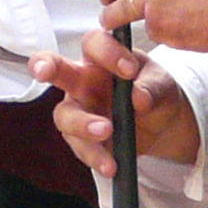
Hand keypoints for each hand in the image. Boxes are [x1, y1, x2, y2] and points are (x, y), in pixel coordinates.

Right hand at [34, 31, 202, 178]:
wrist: (164, 123)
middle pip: (56, 68)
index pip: (94, 43)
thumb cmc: (155, 90)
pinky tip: (110, 164)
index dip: (107, 52)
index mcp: (102, 57)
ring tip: (106, 131)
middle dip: (45, 66)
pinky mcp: (83, 138)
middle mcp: (83, 80)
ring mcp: (80, 109)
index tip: (129, 70)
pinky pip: (80, 146)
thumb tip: (139, 97)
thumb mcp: (161, 84)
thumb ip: (151, 87)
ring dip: (82, 124)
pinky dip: (95, 156)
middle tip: (43, 70)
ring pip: (65, 115)